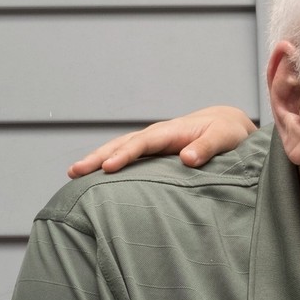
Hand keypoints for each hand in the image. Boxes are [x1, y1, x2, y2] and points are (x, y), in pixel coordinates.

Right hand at [67, 105, 256, 178]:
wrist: (226, 123)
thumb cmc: (226, 132)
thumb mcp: (223, 139)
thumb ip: (206, 148)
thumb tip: (187, 159)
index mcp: (170, 131)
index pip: (142, 143)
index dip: (125, 155)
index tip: (108, 168)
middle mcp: (156, 134)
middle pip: (121, 144)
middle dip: (98, 157)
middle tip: (74, 171)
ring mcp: (152, 142)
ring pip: (118, 148)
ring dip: (96, 159)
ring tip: (73, 174)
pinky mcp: (152, 151)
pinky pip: (126, 155)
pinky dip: (108, 161)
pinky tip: (94, 175)